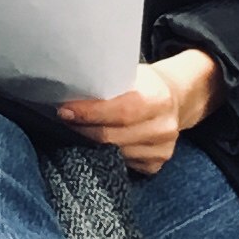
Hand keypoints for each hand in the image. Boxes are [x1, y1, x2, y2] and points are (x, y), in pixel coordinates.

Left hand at [57, 49, 219, 176]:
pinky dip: (106, 155)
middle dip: (82, 129)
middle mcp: (164, 128)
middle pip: (112, 137)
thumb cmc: (145, 84)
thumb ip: (110, 84)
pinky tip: (97, 144)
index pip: (121, 111)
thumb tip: (71, 89)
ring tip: (76, 129)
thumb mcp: (133, 74)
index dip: (90, 113)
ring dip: (90, 143)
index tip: (65, 110)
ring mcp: (161, 149)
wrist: (175, 98)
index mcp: (159, 99)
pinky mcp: (155, 165)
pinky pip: (122, 164)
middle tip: (63, 119)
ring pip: (114, 153)